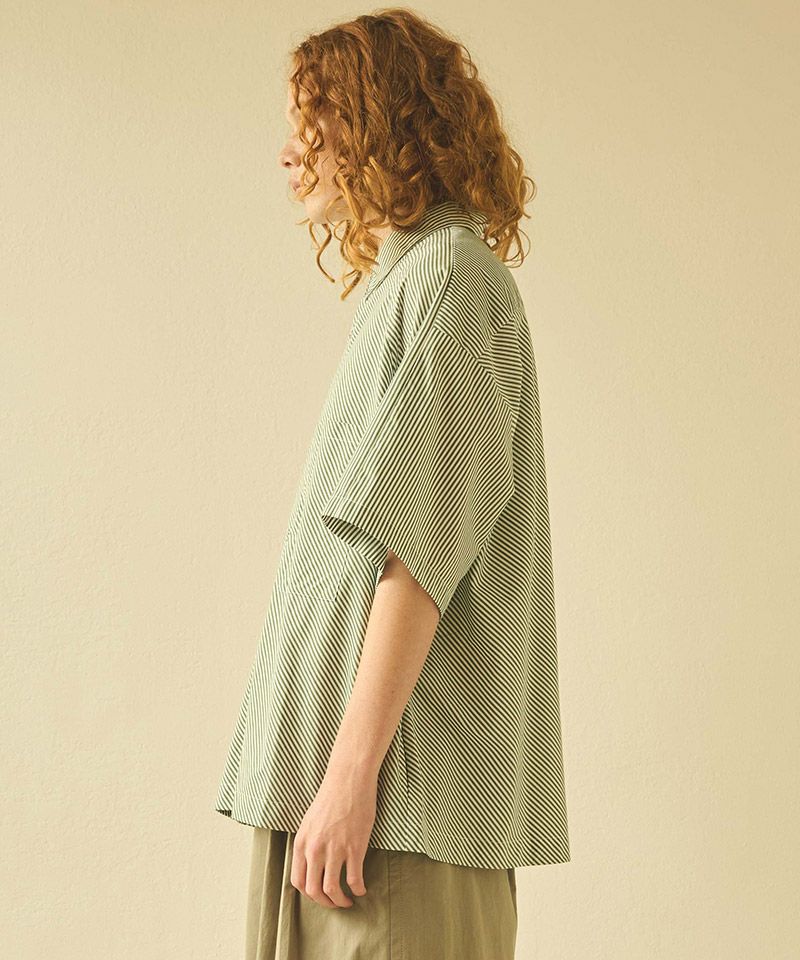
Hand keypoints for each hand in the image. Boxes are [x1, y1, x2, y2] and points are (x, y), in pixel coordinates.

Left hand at [291, 763, 377, 908]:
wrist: (348, 780)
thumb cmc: (331, 798)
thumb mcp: (309, 822)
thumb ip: (308, 844)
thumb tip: (311, 865)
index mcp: (302, 843)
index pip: (298, 881)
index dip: (309, 894)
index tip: (319, 895)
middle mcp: (315, 849)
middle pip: (314, 890)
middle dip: (325, 902)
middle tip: (335, 902)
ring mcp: (335, 849)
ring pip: (332, 889)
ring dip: (340, 901)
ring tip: (348, 900)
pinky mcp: (354, 847)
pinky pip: (354, 879)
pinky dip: (358, 889)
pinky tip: (362, 889)